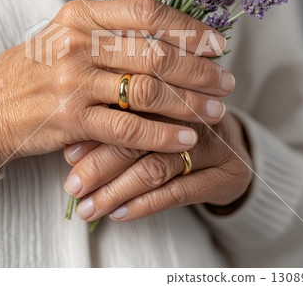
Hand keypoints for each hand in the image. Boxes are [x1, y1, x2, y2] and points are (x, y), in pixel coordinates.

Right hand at [0, 0, 230, 170]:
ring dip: (189, 103)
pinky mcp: (70, 120)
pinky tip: (185, 139)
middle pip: (155, 54)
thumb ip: (110, 30)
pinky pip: (128, 129)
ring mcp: (73, 82)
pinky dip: (162, 135)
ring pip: (148, 92)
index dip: (188, 28)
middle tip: (226, 83)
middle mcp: (78, 44)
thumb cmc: (34, 68)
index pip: (147, 13)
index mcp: (80, 15)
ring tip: (215, 111)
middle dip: (200, 70)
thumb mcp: (66, 35)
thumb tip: (169, 37)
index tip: (216, 44)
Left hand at [63, 112, 252, 220]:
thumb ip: (116, 124)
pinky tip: (119, 214)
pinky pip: (179, 192)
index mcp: (170, 89)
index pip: (126, 109)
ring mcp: (211, 143)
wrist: (233, 147)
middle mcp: (190, 113)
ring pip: (154, 168)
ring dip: (116, 192)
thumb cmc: (178, 129)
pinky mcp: (225, 174)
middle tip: (73, 188)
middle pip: (137, 138)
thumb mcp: (152, 116)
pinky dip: (144, 205)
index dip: (95, 133)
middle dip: (100, 167)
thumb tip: (68, 147)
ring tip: (88, 209)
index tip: (68, 154)